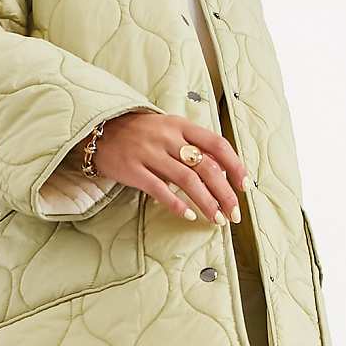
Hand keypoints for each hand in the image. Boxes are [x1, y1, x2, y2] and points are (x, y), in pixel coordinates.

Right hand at [93, 112, 245, 224]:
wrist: (101, 129)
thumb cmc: (141, 132)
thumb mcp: (170, 129)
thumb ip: (193, 146)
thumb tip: (222, 169)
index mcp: (181, 126)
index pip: (217, 144)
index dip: (235, 166)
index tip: (245, 187)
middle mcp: (169, 138)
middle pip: (206, 167)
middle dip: (225, 194)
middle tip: (234, 214)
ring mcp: (150, 154)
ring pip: (187, 181)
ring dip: (206, 202)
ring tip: (216, 219)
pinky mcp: (134, 170)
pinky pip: (159, 189)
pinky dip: (176, 204)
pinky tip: (188, 216)